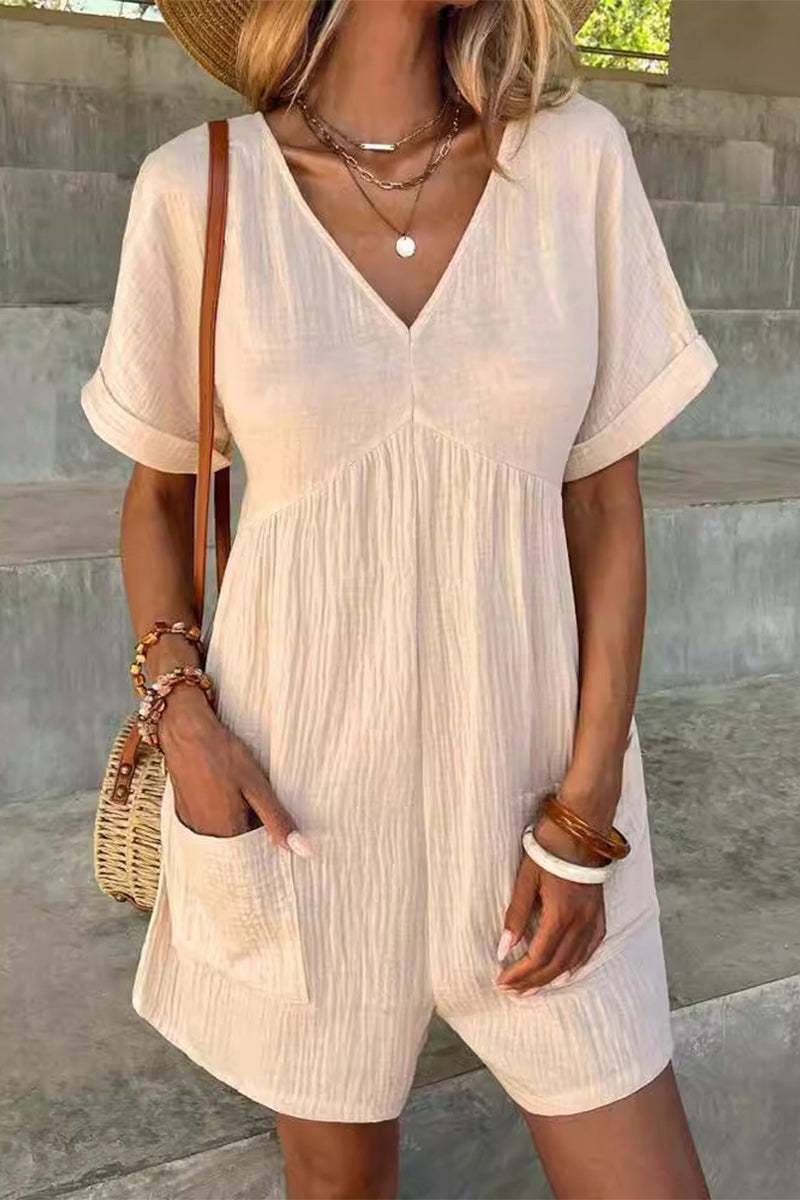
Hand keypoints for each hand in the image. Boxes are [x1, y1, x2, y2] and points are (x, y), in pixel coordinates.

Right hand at [158, 685, 311, 855]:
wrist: (185, 731)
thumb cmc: (221, 754)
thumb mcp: (256, 785)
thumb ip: (276, 818)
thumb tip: (299, 848)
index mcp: (226, 832)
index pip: (255, 853)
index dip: (268, 838)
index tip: (277, 825)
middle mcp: (206, 834)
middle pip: (239, 844)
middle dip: (253, 830)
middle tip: (260, 804)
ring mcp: (192, 823)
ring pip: (224, 833)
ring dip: (237, 821)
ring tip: (243, 795)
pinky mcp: (185, 811)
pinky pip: (209, 823)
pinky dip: (221, 814)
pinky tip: (227, 792)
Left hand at [495, 815, 605, 994]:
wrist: (580, 829)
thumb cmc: (548, 849)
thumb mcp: (525, 880)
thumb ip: (516, 916)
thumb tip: (503, 949)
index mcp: (560, 915)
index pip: (538, 957)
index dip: (519, 974)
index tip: (502, 981)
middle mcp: (580, 923)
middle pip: (555, 965)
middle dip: (533, 981)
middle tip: (513, 991)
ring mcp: (593, 919)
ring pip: (574, 961)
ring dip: (552, 978)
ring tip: (534, 989)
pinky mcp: (599, 913)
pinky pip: (591, 948)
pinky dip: (577, 964)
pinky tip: (567, 973)